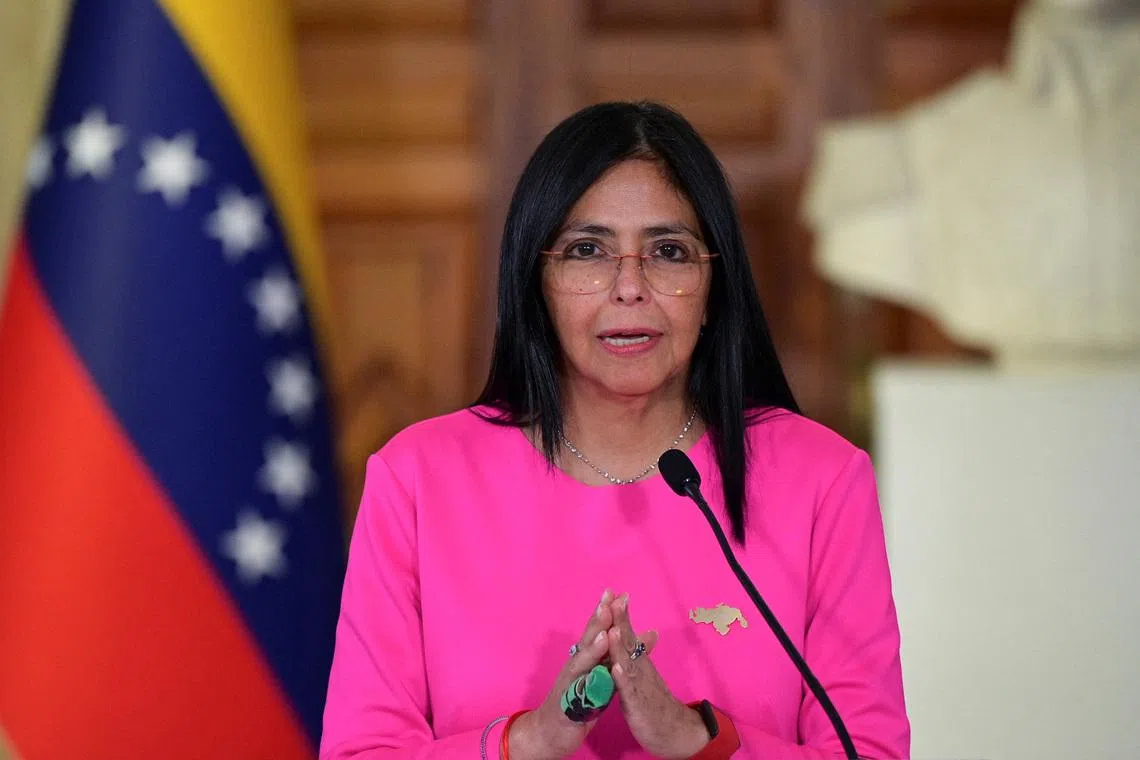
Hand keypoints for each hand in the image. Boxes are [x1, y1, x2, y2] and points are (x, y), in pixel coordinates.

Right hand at [509, 590, 616, 759]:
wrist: (550, 732)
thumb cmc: (578, 702)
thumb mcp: (603, 677)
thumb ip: (618, 657)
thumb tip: (645, 636)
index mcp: (585, 659)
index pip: (597, 631)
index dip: (606, 612)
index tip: (618, 592)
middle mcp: (575, 666)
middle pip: (587, 639)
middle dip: (599, 619)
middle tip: (609, 599)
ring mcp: (569, 684)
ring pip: (581, 662)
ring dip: (593, 647)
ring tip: (605, 631)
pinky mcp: (567, 705)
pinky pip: (577, 694)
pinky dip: (586, 686)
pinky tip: (595, 678)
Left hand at [606, 594, 709, 759]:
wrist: (675, 730)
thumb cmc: (655, 702)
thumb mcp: (645, 675)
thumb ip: (642, 653)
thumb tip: (645, 631)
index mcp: (638, 661)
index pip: (627, 633)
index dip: (619, 614)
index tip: (611, 592)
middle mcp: (640, 668)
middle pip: (629, 641)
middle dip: (620, 620)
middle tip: (613, 597)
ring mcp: (640, 685)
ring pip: (628, 662)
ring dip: (620, 645)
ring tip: (612, 628)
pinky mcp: (638, 705)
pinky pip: (629, 690)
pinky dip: (622, 678)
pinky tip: (616, 667)